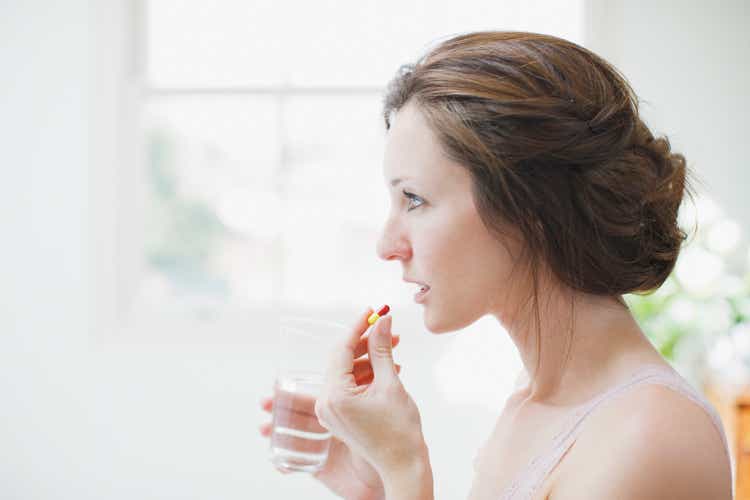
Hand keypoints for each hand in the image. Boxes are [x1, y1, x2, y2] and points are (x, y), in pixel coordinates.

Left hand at [259, 326, 401, 499]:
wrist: (404, 465)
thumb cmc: (400, 431)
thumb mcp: (391, 383)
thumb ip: (382, 349)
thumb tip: (381, 320)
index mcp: (335, 396)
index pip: (341, 349)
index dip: (357, 327)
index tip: (372, 311)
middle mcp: (325, 403)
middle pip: (341, 359)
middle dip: (364, 342)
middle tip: (386, 327)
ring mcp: (330, 411)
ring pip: (345, 371)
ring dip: (367, 358)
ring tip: (392, 347)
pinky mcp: (338, 415)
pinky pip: (348, 385)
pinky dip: (365, 374)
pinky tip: (386, 366)